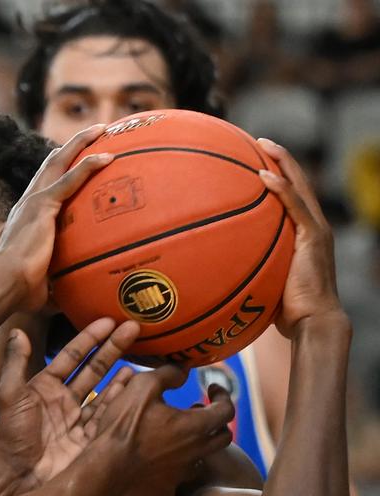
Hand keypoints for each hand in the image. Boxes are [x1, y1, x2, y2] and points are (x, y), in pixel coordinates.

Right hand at [0, 124, 114, 312]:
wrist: (5, 283)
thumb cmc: (20, 291)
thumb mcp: (46, 286)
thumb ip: (63, 287)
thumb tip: (83, 303)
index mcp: (27, 219)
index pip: (45, 187)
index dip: (61, 172)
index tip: (78, 162)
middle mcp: (28, 203)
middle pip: (51, 164)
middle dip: (73, 145)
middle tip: (95, 134)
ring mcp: (35, 201)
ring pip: (59, 160)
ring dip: (81, 142)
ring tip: (103, 129)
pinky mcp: (43, 206)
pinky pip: (70, 179)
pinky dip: (89, 165)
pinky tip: (109, 156)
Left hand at [0, 317, 139, 491]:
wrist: (22, 477)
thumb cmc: (12, 436)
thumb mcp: (10, 395)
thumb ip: (16, 363)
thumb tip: (16, 330)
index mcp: (45, 386)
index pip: (71, 356)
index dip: (89, 338)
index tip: (108, 321)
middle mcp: (66, 399)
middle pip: (94, 368)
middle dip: (113, 347)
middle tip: (134, 327)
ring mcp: (81, 418)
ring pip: (107, 387)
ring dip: (123, 369)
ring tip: (144, 349)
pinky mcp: (93, 436)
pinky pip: (112, 412)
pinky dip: (125, 396)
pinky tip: (138, 380)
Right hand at [94, 366, 235, 495]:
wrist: (105, 466)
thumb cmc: (124, 425)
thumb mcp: (142, 387)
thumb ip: (167, 374)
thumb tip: (184, 370)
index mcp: (194, 426)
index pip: (225, 410)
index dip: (223, 396)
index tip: (212, 388)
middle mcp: (195, 452)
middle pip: (223, 438)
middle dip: (216, 422)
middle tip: (198, 412)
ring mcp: (181, 475)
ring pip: (202, 463)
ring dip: (198, 449)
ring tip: (181, 441)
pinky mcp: (165, 492)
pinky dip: (176, 488)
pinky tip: (167, 482)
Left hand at [257, 138, 345, 336]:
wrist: (312, 322)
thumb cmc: (286, 311)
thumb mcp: (264, 282)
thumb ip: (247, 268)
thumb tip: (213, 269)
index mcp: (304, 234)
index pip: (293, 197)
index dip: (279, 174)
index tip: (257, 158)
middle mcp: (313, 227)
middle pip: (298, 182)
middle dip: (281, 159)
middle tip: (259, 140)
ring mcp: (315, 231)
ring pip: (300, 187)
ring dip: (282, 162)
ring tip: (263, 143)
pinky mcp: (313, 239)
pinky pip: (296, 207)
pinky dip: (281, 189)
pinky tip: (264, 175)